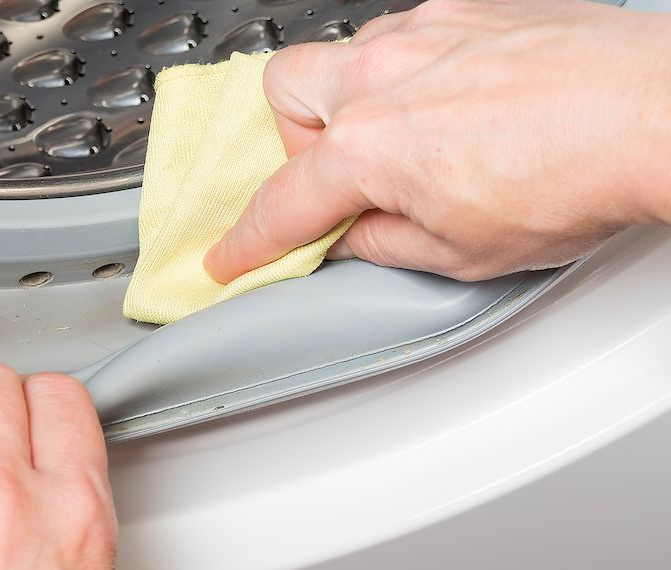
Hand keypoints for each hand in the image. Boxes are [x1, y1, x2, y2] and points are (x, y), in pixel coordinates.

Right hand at [205, 0, 670, 282]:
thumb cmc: (581, 176)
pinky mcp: (466, 10)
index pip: (282, 203)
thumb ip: (383, 243)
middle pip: (281, 91)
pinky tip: (448, 108)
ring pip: (341, 57)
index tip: (231, 255)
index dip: (246, 241)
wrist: (663, 113)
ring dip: (348, 105)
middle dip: (290, 141)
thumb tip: (353, 237)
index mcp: (372, 145)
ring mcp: (425, 31)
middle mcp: (384, 74)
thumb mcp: (463, 252)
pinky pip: (402, 39)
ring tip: (401, 144)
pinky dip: (405, 78)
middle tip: (333, 177)